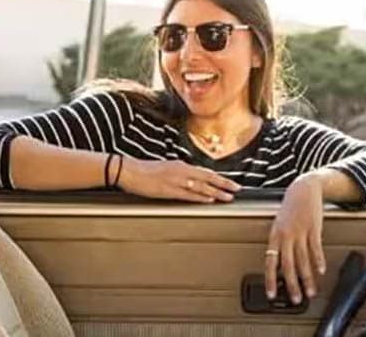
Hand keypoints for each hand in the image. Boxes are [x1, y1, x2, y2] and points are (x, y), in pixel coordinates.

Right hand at [118, 158, 240, 202]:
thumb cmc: (144, 171)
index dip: (219, 178)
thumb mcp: (166, 168)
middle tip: (237, 188)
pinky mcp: (168, 190)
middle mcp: (181, 171)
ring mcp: (175, 180)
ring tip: (228, 197)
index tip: (230, 182)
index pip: (204, 172)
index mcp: (180, 165)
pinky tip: (209, 199)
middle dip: (223, 183)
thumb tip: (190, 181)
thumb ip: (179, 174)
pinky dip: (199, 197)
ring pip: (200, 186)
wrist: (129, 171)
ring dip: (216, 192)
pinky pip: (187, 194)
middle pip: (207, 177)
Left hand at [265, 171, 328, 303]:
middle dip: (292, 285)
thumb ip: (279, 243)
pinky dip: (318, 261)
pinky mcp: (314, 228)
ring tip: (311, 291)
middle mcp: (286, 235)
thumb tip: (279, 264)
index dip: (270, 279)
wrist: (303, 189)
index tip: (272, 294)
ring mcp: (300, 232)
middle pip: (288, 265)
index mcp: (275, 235)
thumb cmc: (290, 208)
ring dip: (308, 278)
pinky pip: (316, 248)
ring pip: (303, 260)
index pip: (270, 261)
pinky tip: (320, 271)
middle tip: (296, 298)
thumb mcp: (279, 224)